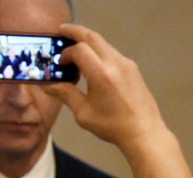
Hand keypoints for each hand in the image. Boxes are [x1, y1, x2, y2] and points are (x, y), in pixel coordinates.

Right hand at [44, 24, 165, 149]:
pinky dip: (98, 52)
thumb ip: (65, 94)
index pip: (79, 50)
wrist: (143, 131)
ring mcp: (126, 64)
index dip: (66, 53)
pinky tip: (91, 64)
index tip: (60, 63)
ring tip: (74, 49)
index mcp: (101, 75)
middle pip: (93, 38)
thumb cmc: (112, 125)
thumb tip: (49, 86)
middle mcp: (116, 64)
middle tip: (61, 31)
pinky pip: (111, 53)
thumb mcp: (82, 112)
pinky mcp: (132, 68)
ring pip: (103, 43)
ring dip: (87, 42)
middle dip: (75, 32)